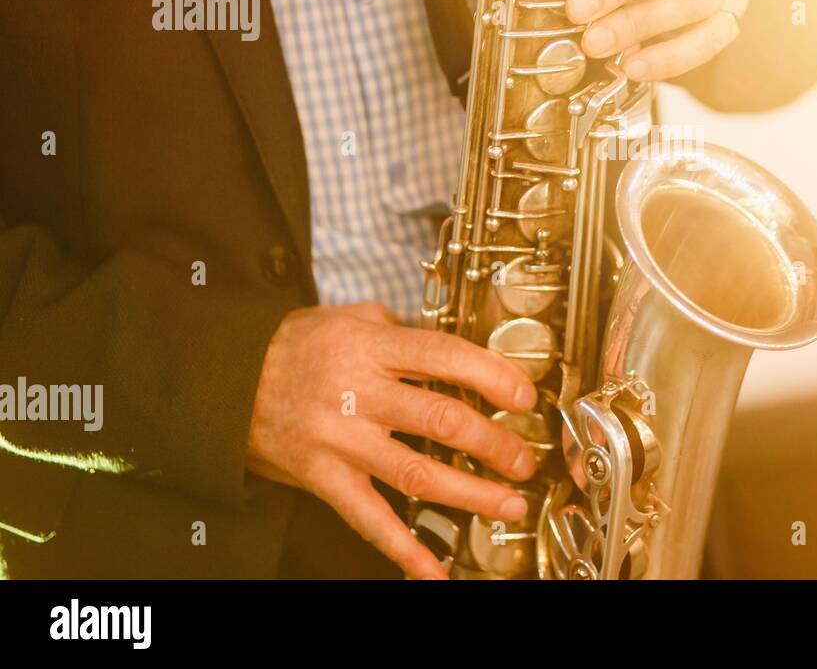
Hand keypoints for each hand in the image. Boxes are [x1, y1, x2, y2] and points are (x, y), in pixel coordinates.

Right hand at [246, 302, 537, 579]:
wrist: (221, 378)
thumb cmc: (292, 346)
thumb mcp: (347, 317)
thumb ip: (400, 330)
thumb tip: (451, 348)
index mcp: (370, 348)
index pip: (445, 357)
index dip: (492, 376)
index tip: (523, 396)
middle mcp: (358, 394)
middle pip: (441, 421)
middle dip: (494, 444)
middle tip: (524, 459)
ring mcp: (340, 440)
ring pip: (416, 472)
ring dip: (470, 493)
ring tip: (508, 504)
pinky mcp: (322, 477)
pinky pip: (368, 518)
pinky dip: (403, 549)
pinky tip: (433, 569)